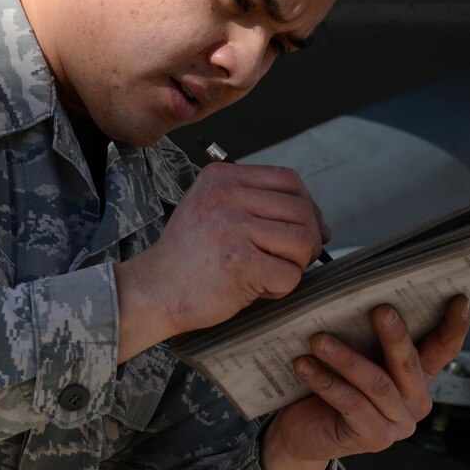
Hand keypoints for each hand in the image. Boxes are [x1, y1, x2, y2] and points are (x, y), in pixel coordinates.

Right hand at [114, 163, 328, 361]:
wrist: (151, 291)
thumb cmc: (187, 258)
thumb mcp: (211, 209)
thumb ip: (255, 204)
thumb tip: (318, 223)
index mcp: (221, 178)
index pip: (289, 180)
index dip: (308, 206)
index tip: (306, 229)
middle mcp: (226, 197)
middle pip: (301, 210)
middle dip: (309, 239)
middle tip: (295, 260)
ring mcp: (232, 228)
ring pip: (302, 241)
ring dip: (297, 265)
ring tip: (273, 274)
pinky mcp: (239, 263)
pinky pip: (289, 275)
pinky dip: (282, 288)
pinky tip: (260, 289)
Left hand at [259, 297, 469, 469]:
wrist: (304, 434)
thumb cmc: (331, 386)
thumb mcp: (356, 356)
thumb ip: (367, 335)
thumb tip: (360, 289)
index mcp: (418, 376)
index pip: (444, 348)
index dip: (454, 326)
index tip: (459, 299)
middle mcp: (416, 401)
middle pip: (409, 363)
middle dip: (395, 335)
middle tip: (379, 309)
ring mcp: (398, 424)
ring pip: (377, 384)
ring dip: (346, 359)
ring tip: (319, 340)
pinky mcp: (373, 438)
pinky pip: (351, 404)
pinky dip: (326, 383)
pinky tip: (305, 366)